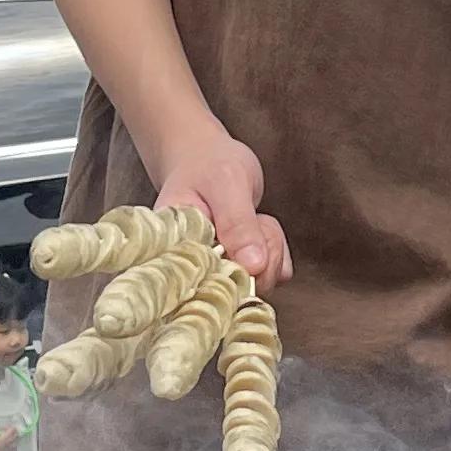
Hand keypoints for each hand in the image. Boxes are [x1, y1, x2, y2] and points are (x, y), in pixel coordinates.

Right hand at [157, 124, 290, 287]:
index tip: (237, 244)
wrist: (207, 158)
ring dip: (270, 248)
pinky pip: (274, 275)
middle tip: (252, 219)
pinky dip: (277, 251)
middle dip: (259, 255)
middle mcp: (192, 271)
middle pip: (237, 292)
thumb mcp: (225, 183)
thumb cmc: (207, 165)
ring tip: (253, 218)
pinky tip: (260, 227)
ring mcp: (218, 274)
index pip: (201, 290)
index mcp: (173, 254)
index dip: (230, 277)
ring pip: (260, 284)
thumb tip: (254, 267)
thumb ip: (238, 224)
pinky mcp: (242, 272)